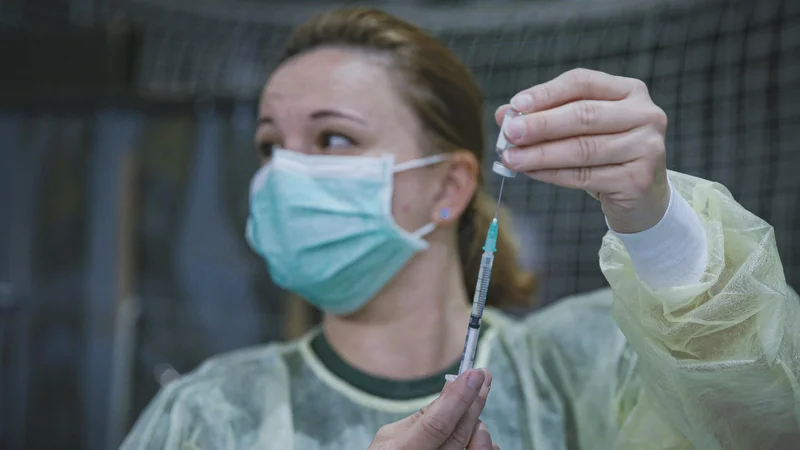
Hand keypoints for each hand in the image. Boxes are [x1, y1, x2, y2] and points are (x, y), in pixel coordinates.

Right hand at [368, 369, 498, 449]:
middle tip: (483, 378)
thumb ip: (422, 417)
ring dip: (478, 426)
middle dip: (473, 403)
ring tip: (474, 408)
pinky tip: (481, 435)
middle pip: (458, 435)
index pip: (436, 425)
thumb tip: (452, 386)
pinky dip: (483, 446)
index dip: (458, 399)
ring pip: (472, 449)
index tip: (474, 374)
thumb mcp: (391, 436)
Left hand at [496, 68, 669, 233]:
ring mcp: (646, 148)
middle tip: (509, 132)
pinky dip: (552, 174)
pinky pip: (585, 176)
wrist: (642, 195)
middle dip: (541, 124)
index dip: (547, 93)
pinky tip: (530, 172)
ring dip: (540, 153)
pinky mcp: (638, 179)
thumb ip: (547, 116)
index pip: (583, 83)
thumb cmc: (606, 153)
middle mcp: (645, 115)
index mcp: (630, 91)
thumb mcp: (580, 129)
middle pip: (584, 115)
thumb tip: (503, 114)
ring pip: (582, 149)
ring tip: (511, 158)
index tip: (516, 105)